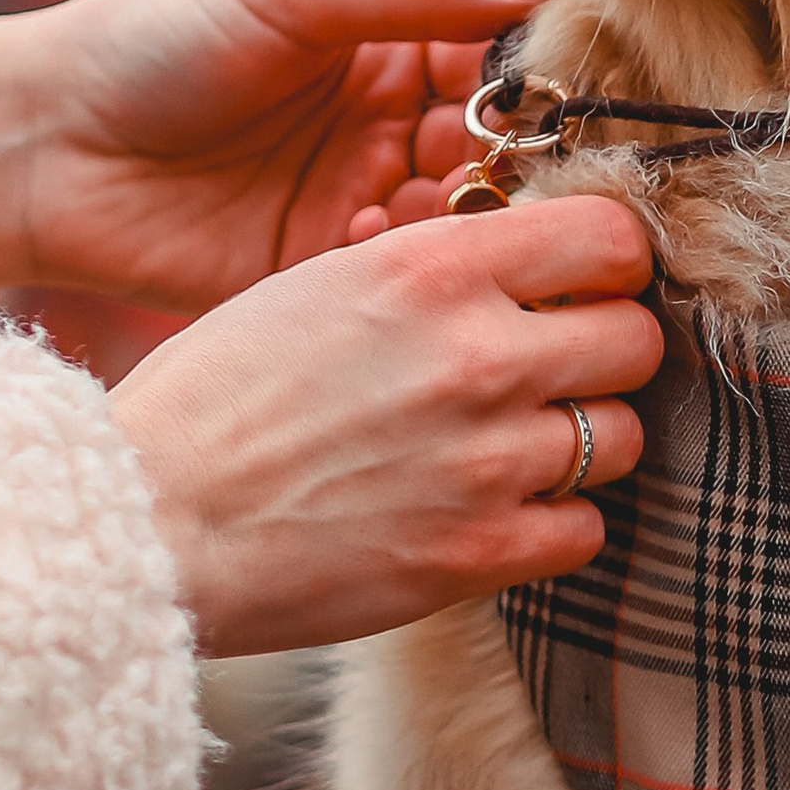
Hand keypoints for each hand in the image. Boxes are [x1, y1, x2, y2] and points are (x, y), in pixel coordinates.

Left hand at [0, 0, 569, 336]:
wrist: (34, 143)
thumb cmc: (149, 43)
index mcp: (384, 45)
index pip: (495, 60)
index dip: (537, 78)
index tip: (568, 93)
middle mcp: (383, 126)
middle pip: (491, 149)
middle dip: (515, 161)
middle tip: (527, 168)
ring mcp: (354, 205)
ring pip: (454, 220)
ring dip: (466, 218)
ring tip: (457, 209)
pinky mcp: (315, 277)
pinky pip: (390, 280)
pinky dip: (404, 266)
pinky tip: (386, 247)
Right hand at [108, 197, 660, 654]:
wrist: (151, 522)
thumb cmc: (217, 397)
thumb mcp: (323, 283)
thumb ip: (437, 270)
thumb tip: (533, 267)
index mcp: (435, 268)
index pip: (610, 236)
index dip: (609, 261)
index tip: (585, 282)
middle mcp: (478, 355)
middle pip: (637, 338)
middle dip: (605, 353)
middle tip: (557, 370)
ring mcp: (488, 460)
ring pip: (626, 437)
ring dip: (584, 442)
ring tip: (513, 447)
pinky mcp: (479, 554)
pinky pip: (587, 529)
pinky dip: (555, 524)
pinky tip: (495, 511)